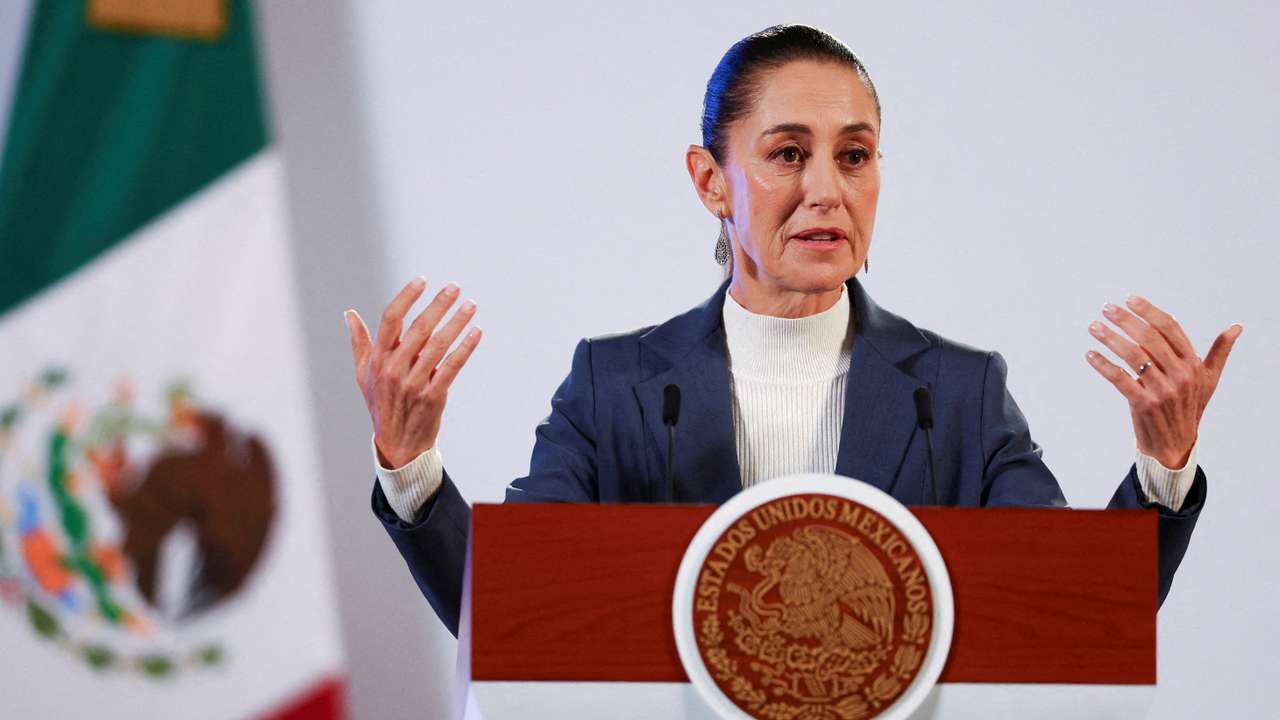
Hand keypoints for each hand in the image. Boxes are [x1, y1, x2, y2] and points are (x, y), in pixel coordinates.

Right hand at [345, 277, 482, 467]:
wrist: (397, 444)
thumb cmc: (381, 405)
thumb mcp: (364, 375)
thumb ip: (359, 342)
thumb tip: (349, 314)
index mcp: (377, 360)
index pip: (390, 320)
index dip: (406, 298)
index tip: (422, 281)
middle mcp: (394, 369)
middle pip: (419, 328)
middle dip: (439, 305)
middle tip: (454, 287)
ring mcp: (414, 383)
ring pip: (439, 345)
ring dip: (456, 322)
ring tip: (470, 305)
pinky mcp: (433, 396)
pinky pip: (452, 366)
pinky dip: (465, 348)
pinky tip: (476, 332)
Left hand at [1085, 295, 1240, 467]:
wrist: (1175, 444)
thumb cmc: (1189, 406)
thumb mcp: (1208, 379)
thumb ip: (1219, 351)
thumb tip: (1236, 327)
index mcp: (1194, 364)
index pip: (1170, 328)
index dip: (1149, 312)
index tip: (1130, 299)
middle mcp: (1180, 375)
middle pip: (1150, 338)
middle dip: (1126, 320)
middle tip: (1106, 308)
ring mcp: (1162, 390)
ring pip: (1133, 356)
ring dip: (1110, 338)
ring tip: (1094, 327)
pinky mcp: (1144, 404)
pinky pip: (1119, 379)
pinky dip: (1103, 365)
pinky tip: (1090, 354)